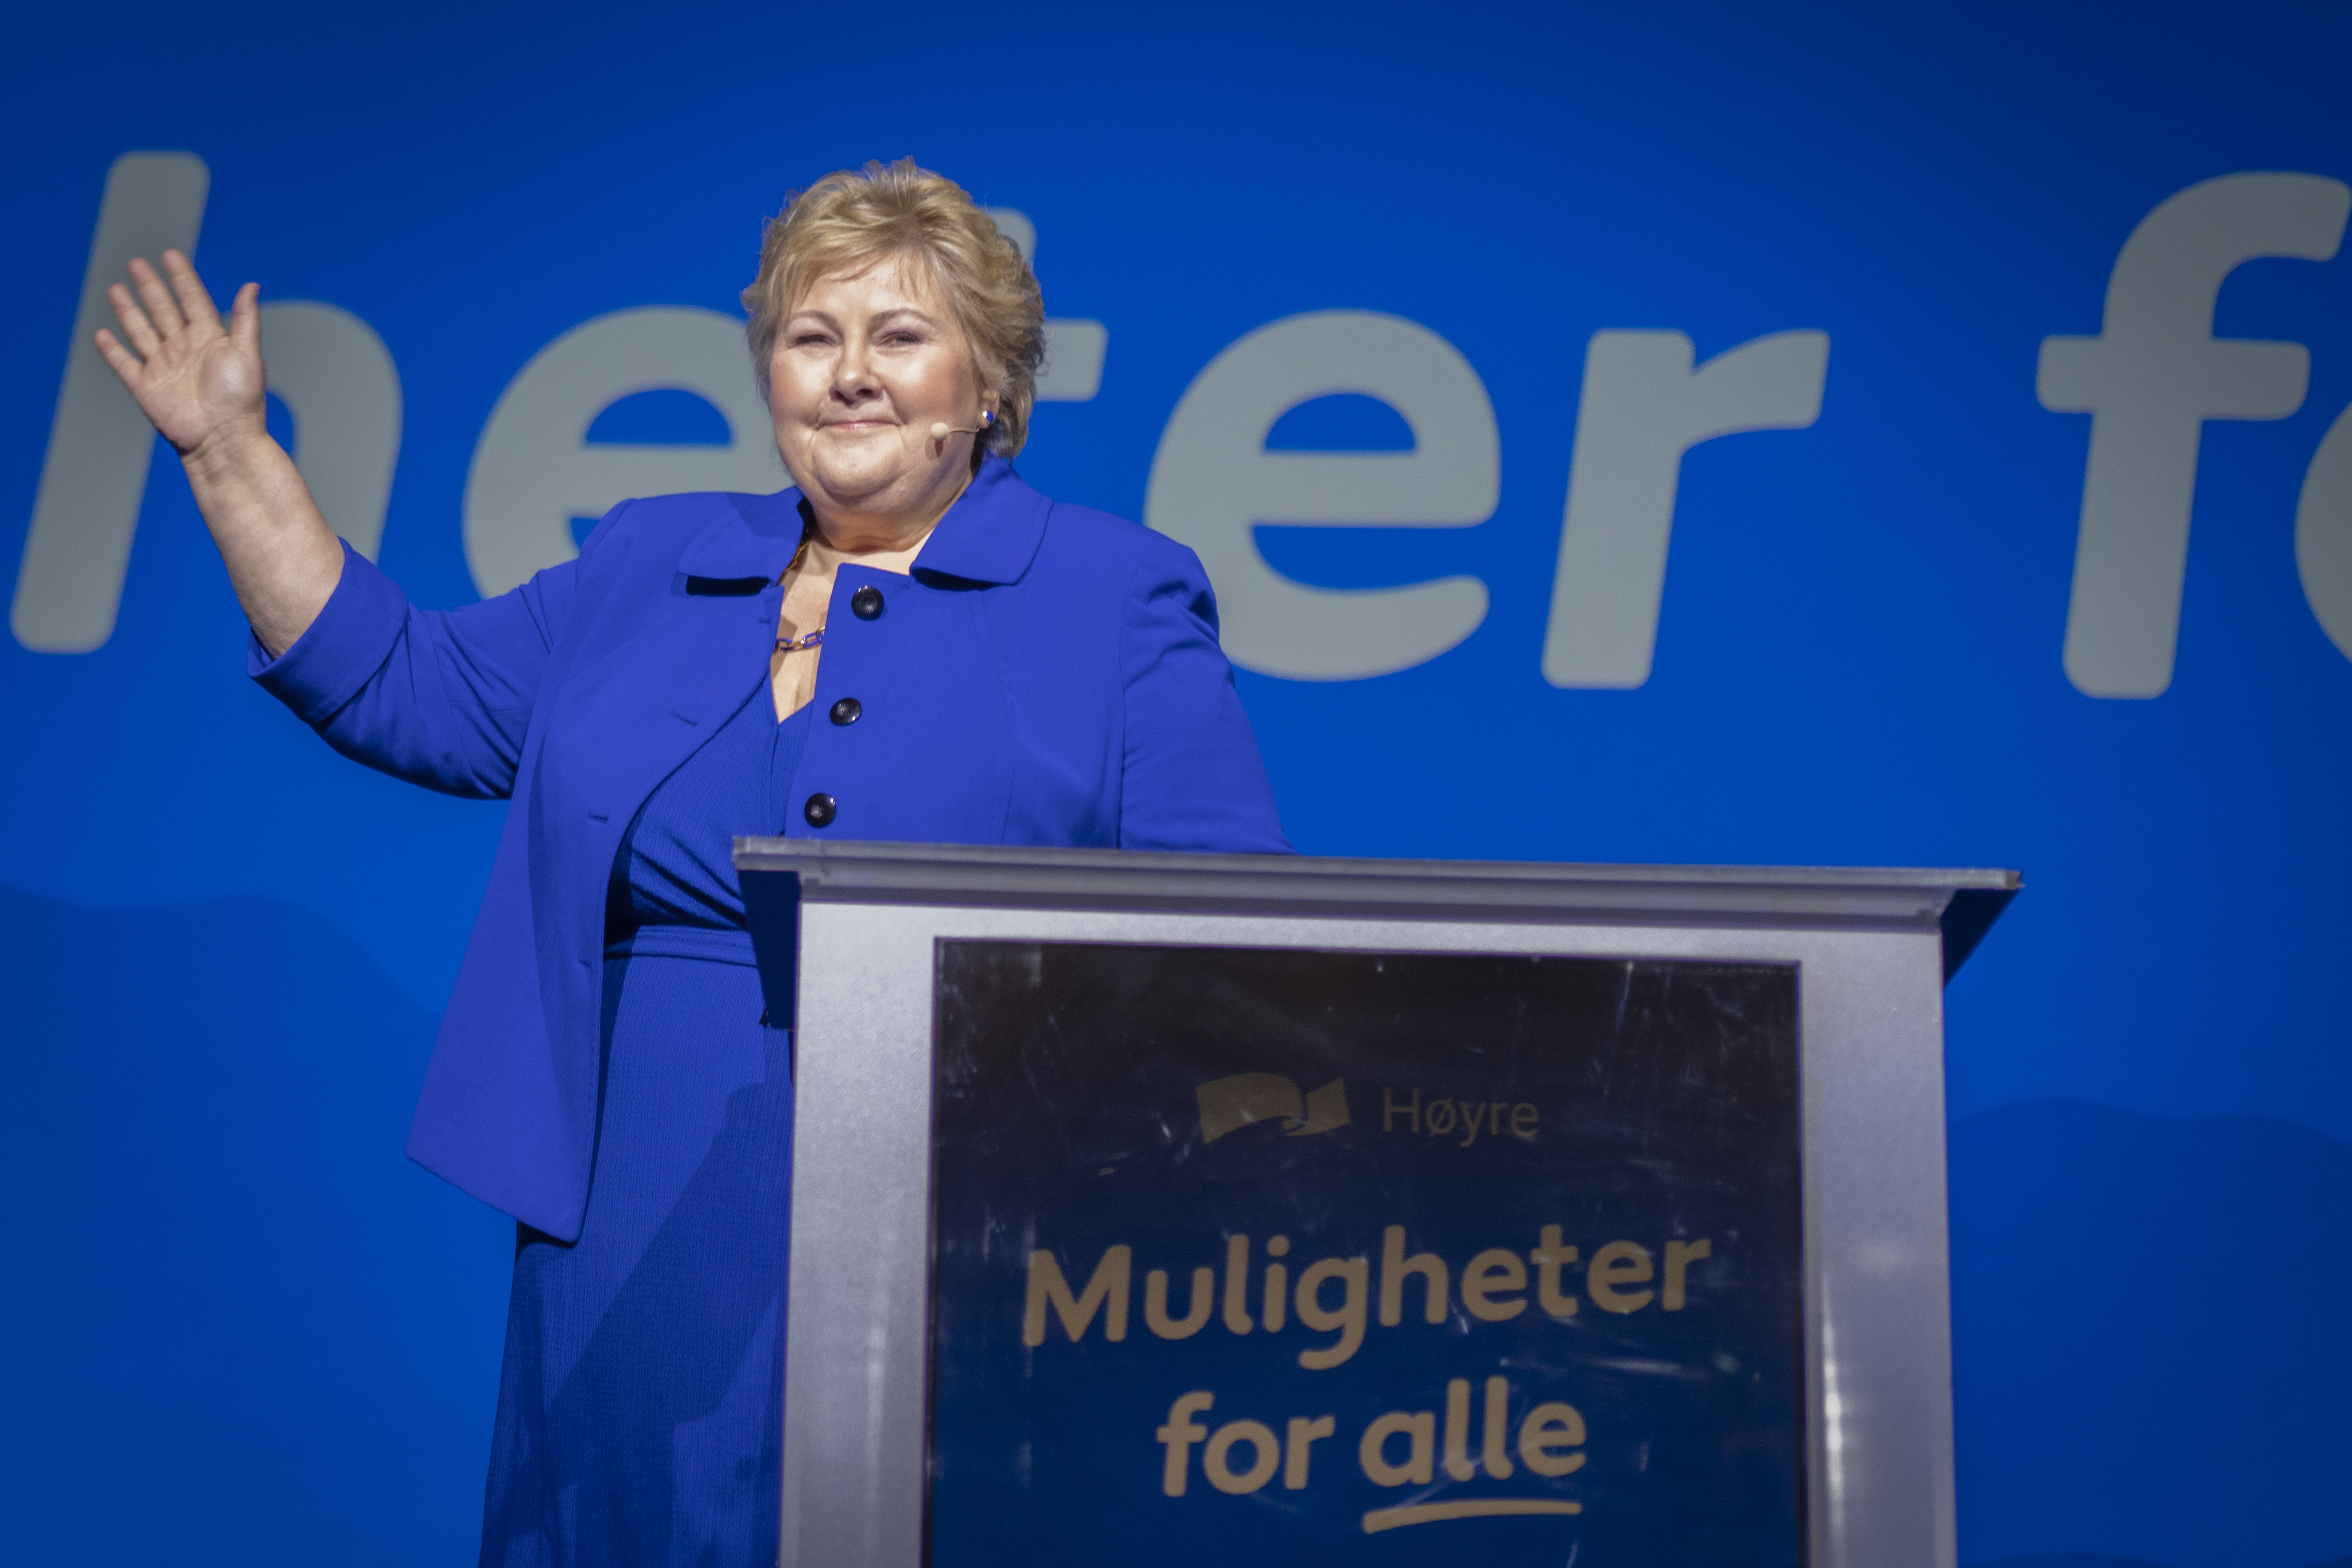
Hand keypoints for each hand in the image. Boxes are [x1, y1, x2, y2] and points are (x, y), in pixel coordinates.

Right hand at [93, 250, 265, 459]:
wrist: (222, 439)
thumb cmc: (241, 400)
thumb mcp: (247, 354)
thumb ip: (245, 319)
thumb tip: (251, 284)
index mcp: (211, 339)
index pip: (193, 300)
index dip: (182, 277)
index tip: (170, 254)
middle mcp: (185, 350)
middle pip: (163, 310)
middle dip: (150, 287)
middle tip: (136, 263)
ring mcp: (164, 368)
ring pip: (141, 331)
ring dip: (128, 311)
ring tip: (116, 288)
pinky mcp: (146, 387)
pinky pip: (124, 365)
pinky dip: (112, 351)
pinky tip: (102, 334)